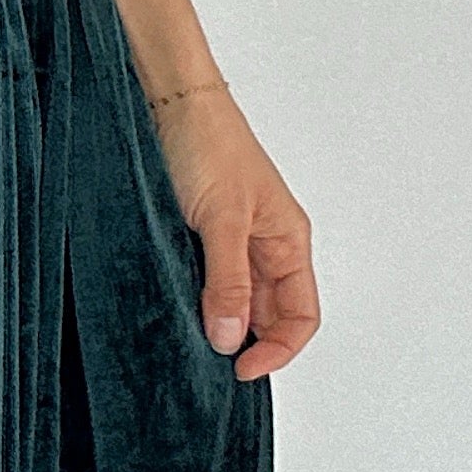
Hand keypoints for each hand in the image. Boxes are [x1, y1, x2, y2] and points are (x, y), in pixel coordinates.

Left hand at [151, 87, 319, 380]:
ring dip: (217, 324)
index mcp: (288, 241)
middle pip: (268, 315)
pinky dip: (195, 302)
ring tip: (189, 342)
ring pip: (234, 301)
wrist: (170, 102)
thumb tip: (230, 338)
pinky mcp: (198, 236)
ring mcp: (232, 242)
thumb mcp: (221, 219)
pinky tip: (174, 310)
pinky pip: (206, 282)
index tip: (239, 369)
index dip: (277, 349)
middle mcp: (265, 246)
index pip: (301, 316)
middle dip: (246, 343)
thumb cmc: (207, 144)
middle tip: (209, 365)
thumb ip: (227, 280)